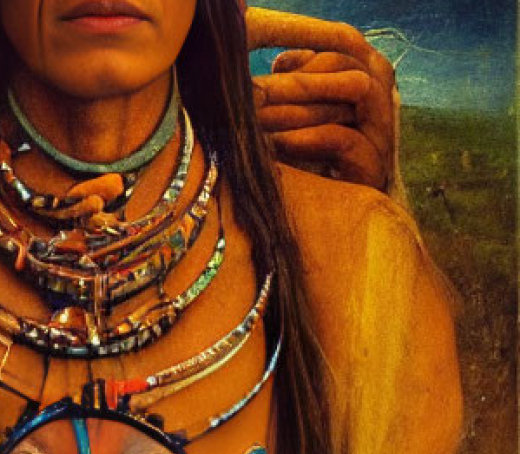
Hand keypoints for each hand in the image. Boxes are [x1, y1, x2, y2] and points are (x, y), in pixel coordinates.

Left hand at [246, 7, 395, 190]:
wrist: (332, 224)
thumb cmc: (309, 165)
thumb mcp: (299, 119)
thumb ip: (297, 86)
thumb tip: (280, 60)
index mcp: (367, 83)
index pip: (347, 46)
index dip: (309, 49)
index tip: (271, 65)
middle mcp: (381, 104)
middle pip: (350, 65)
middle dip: (300, 75)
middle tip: (255, 89)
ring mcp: (382, 135)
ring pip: (356, 91)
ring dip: (305, 100)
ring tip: (261, 114)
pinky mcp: (375, 167)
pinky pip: (345, 139)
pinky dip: (307, 136)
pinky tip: (276, 143)